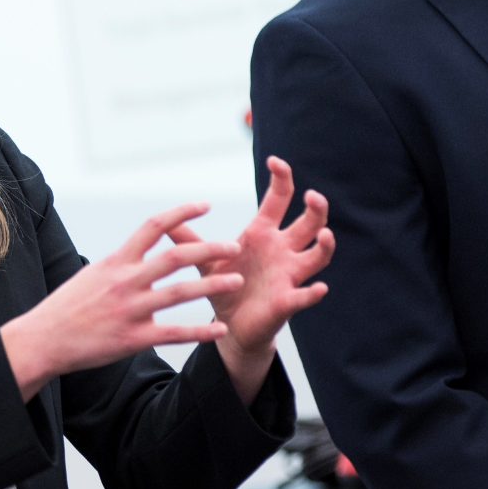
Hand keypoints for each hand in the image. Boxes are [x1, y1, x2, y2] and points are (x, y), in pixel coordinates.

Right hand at [0, 203, 244, 400]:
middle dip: (208, 249)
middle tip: (234, 246)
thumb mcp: (91, 274)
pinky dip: (200, 332)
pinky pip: (174, 334)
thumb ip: (119, 265)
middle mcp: (125, 281)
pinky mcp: (132, 339)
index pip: (153, 226)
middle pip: (174, 257)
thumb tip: (136, 253)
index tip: (205, 205)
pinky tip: (220, 330)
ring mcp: (130, 310)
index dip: (181, 212)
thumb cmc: (66, 308)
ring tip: (237, 281)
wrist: (42, 339)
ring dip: (212, 285)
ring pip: (180, 292)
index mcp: (115, 261)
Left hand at [168, 156, 334, 401]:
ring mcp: (288, 275)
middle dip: (316, 209)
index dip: (282, 178)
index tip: (276, 161)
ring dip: (324, 246)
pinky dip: (313, 292)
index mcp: (263, 234)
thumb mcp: (204, 260)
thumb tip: (162, 220)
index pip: (279, 199)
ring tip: (325, 235)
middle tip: (313, 196)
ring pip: (316, 257)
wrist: (229, 327)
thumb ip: (187, 240)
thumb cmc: (223, 286)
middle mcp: (282, 250)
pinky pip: (304, 296)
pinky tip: (319, 287)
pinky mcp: (287, 302)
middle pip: (308, 223)